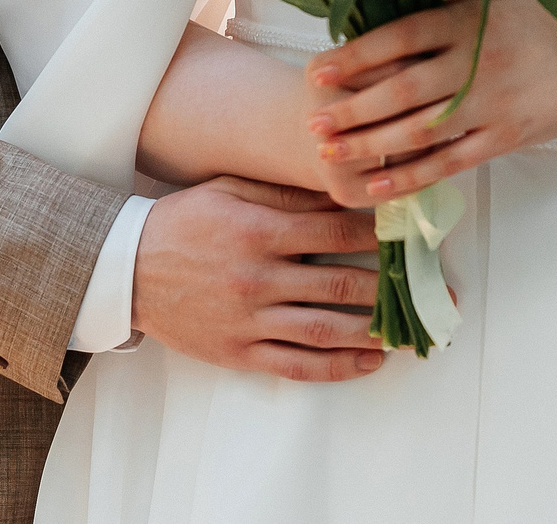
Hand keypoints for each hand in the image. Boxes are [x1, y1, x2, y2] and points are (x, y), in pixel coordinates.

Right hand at [130, 177, 386, 380]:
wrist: (126, 270)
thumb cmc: (182, 221)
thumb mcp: (229, 190)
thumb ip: (284, 194)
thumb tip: (339, 192)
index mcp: (259, 231)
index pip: (336, 232)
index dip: (380, 235)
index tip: (411, 236)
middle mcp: (258, 277)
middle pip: (341, 285)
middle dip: (393, 288)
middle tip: (431, 291)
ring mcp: (249, 319)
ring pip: (326, 330)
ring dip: (375, 332)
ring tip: (410, 329)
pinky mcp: (239, 352)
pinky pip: (297, 365)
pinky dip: (338, 366)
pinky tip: (369, 361)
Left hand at [302, 0, 556, 206]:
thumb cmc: (532, 26)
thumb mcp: (486, 5)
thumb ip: (437, 14)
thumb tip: (374, 22)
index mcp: (464, 21)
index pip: (397, 37)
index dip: (354, 57)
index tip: (316, 73)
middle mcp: (473, 61)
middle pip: (400, 89)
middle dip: (351, 109)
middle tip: (312, 124)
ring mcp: (490, 103)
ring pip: (419, 130)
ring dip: (369, 144)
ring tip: (330, 154)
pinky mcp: (504, 137)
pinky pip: (449, 161)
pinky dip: (410, 175)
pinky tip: (376, 184)